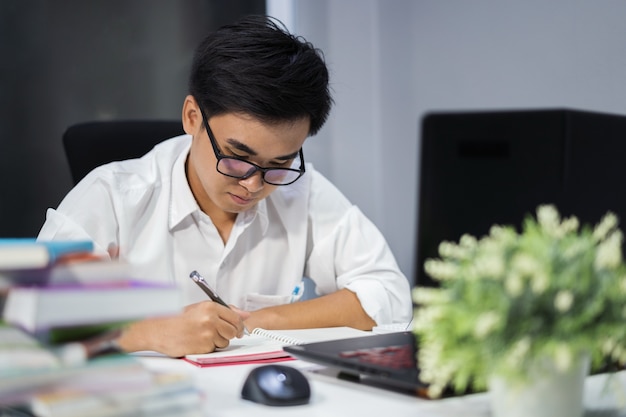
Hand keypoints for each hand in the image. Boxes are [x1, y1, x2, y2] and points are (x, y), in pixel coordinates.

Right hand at [117, 301, 247, 356]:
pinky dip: (209, 348)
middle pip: (233, 330)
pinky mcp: (203, 346)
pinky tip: (197, 342)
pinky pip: (214, 349)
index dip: (238, 325)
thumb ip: (224, 311)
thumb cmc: (177, 319)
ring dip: (217, 342)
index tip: (238, 329)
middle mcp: (211, 319)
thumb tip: (245, 315)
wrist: (158, 330)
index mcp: (210, 307)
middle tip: (219, 334)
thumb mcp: (199, 308)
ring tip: (202, 337)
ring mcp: (208, 333)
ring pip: (224, 341)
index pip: (235, 317)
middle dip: (229, 334)